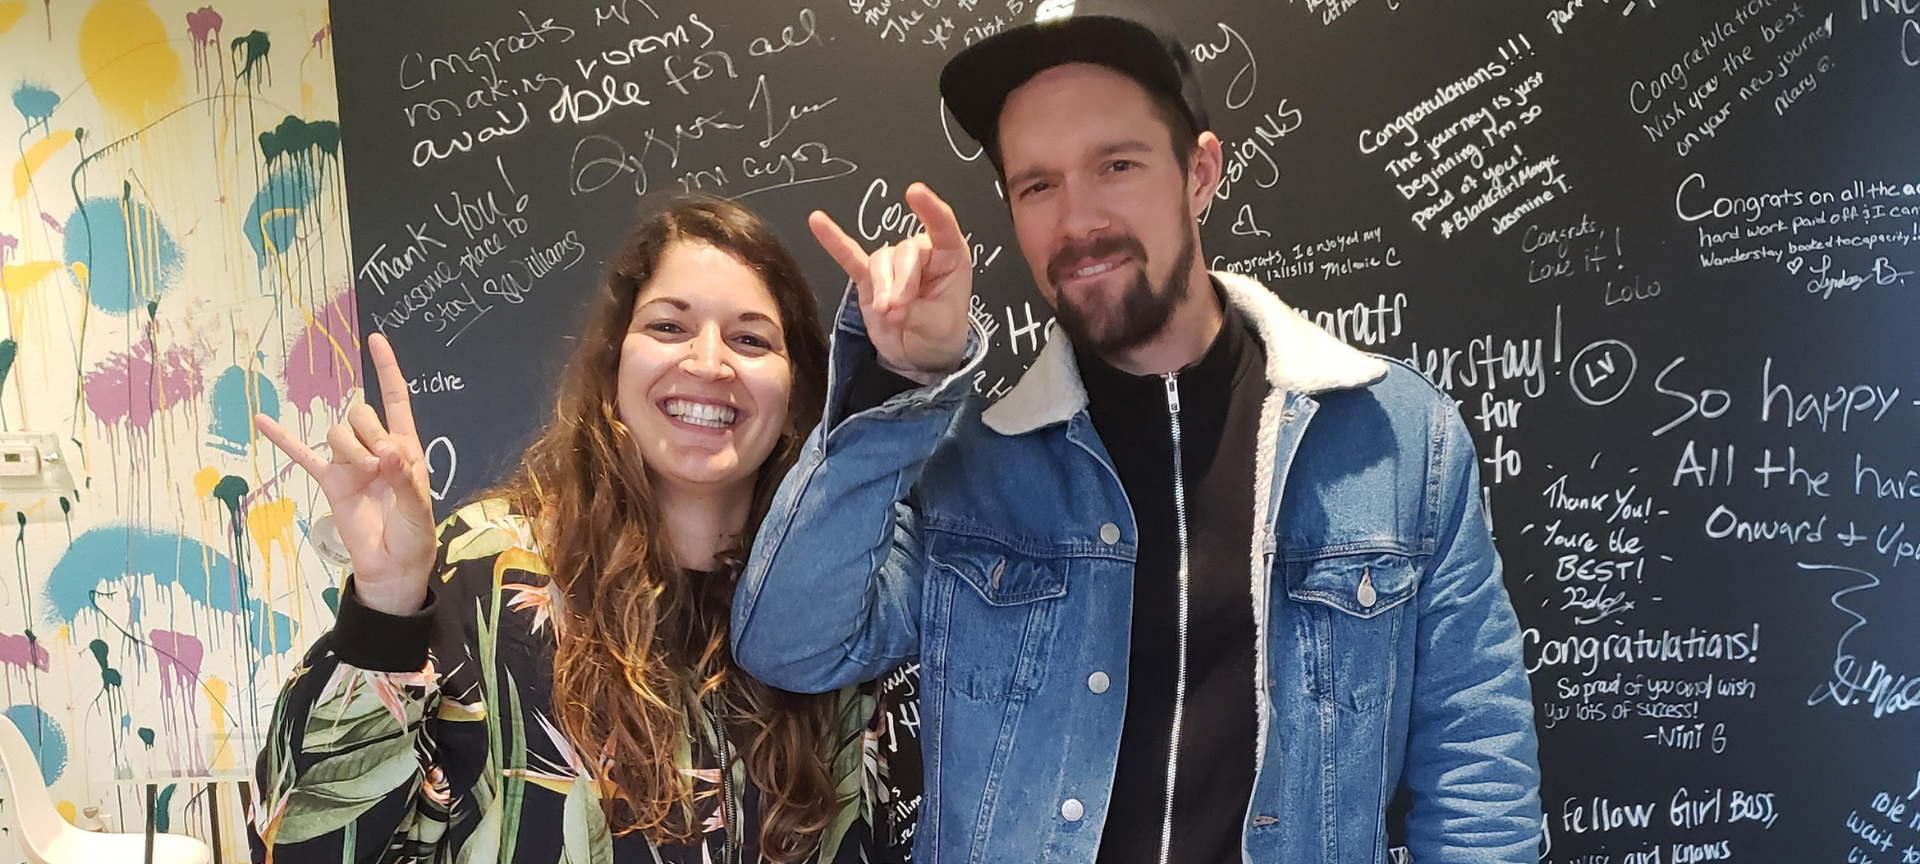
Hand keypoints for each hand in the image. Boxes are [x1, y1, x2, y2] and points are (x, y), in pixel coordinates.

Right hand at [257, 333, 436, 615]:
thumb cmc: (413, 537)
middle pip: (361, 414)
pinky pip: (302, 455)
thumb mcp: (418, 510)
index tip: (374, 339)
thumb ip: (405, 481)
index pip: (395, 399)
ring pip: (337, 433)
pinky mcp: (329, 481)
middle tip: (381, 466)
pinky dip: (283, 438)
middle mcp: (375, 448)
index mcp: (404, 447)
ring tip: (365, 475)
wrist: (389, 567)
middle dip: (370, 433)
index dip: (386, 369)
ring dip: (350, 448)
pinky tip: (262, 421)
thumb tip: (388, 453)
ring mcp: (349, 463)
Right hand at [810, 183, 973, 377]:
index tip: (915, 193)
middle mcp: (921, 256)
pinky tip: (818, 222)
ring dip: (881, 286)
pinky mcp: (869, 279)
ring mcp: (893, 266)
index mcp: (949, 258)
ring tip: (886, 313)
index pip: (942, 227)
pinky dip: (835, 242)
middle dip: (899, 282)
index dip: (930, 210)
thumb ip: (914, 312)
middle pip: (903, 252)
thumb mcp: (938, 327)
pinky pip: (850, 257)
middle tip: (898, 310)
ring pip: (879, 261)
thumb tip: (888, 307)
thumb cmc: (940, 335)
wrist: (920, 358)